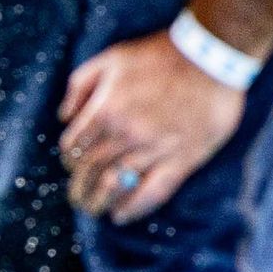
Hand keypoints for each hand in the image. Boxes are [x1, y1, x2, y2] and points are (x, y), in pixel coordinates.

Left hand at [58, 31, 245, 222]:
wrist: (209, 58)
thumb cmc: (158, 55)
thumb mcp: (109, 59)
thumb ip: (80, 86)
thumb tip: (64, 117)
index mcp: (105, 110)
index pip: (75, 146)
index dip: (68, 159)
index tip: (70, 165)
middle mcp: (125, 134)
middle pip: (91, 170)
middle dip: (79, 187)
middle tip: (76, 197)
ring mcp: (154, 149)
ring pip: (117, 184)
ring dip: (99, 201)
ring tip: (92, 210)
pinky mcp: (182, 160)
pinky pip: (154, 191)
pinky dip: (134, 208)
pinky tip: (121, 216)